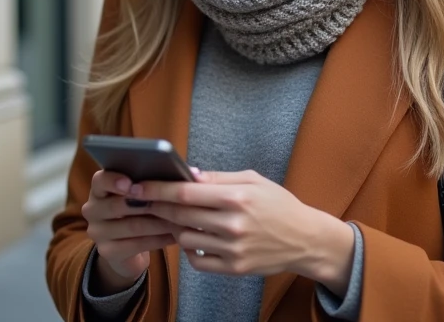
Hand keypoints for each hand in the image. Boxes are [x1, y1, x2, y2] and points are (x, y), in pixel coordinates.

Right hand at [81, 170, 184, 293]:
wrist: (125, 250)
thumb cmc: (138, 212)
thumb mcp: (141, 196)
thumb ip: (156, 181)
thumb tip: (193, 173)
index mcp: (99, 189)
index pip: (100, 180)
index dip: (115, 180)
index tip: (133, 183)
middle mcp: (92, 210)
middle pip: (117, 205)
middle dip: (148, 202)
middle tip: (173, 202)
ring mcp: (97, 232)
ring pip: (132, 225)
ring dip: (160, 222)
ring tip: (181, 219)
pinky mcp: (107, 252)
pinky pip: (137, 244)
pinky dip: (159, 240)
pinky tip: (176, 236)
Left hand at [136, 170, 355, 294]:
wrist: (305, 239)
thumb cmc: (278, 205)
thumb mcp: (253, 180)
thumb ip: (219, 178)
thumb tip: (188, 174)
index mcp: (236, 197)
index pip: (185, 193)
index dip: (157, 189)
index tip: (138, 187)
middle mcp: (233, 224)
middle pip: (180, 215)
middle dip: (157, 206)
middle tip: (144, 201)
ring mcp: (232, 249)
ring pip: (185, 239)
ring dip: (176, 227)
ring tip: (177, 218)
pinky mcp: (234, 268)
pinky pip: (197, 261)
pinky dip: (191, 250)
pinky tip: (196, 238)